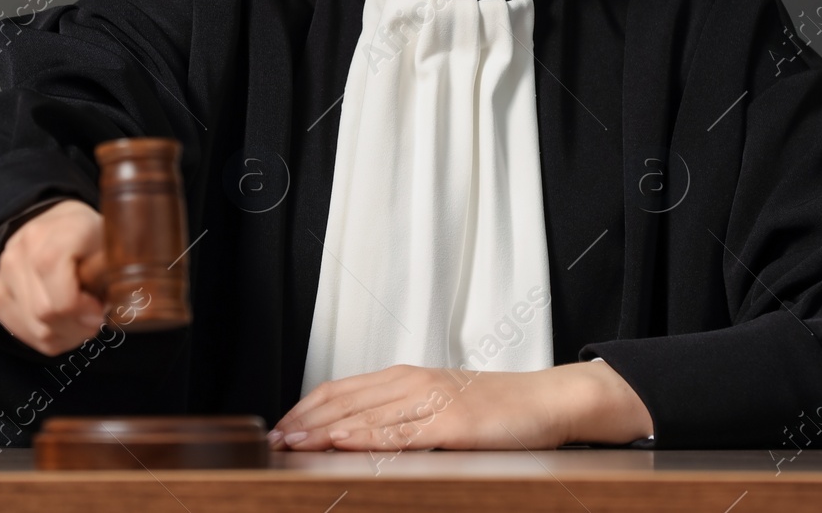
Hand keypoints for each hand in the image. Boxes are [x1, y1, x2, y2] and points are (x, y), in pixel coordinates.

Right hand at [0, 198, 106, 355]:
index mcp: (54, 238)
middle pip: (47, 316)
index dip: (86, 314)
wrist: (55, 220)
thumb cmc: (89, 234)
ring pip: (35, 329)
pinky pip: (21, 331)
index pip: (63, 300)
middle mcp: (21, 253)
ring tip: (81, 320)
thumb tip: (106, 313)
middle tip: (94, 318)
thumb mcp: (110, 244)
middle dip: (78, 327)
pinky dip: (47, 336)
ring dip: (65, 334)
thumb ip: (112, 276)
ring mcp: (4, 273)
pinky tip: (63, 324)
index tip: (101, 310)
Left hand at [270, 360, 652, 452]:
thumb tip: (357, 435)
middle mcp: (413, 383)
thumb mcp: (439, 406)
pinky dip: (366, 437)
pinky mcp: (451, 425)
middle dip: (304, 421)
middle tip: (273, 440)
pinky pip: (400, 432)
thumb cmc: (496, 408)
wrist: (548, 401)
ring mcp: (431, 402)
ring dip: (323, 430)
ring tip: (293, 444)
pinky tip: (343, 441)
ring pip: (364, 415)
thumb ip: (401, 416)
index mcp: (406, 377)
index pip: (341, 389)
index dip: (306, 408)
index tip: (279, 428)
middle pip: (344, 400)